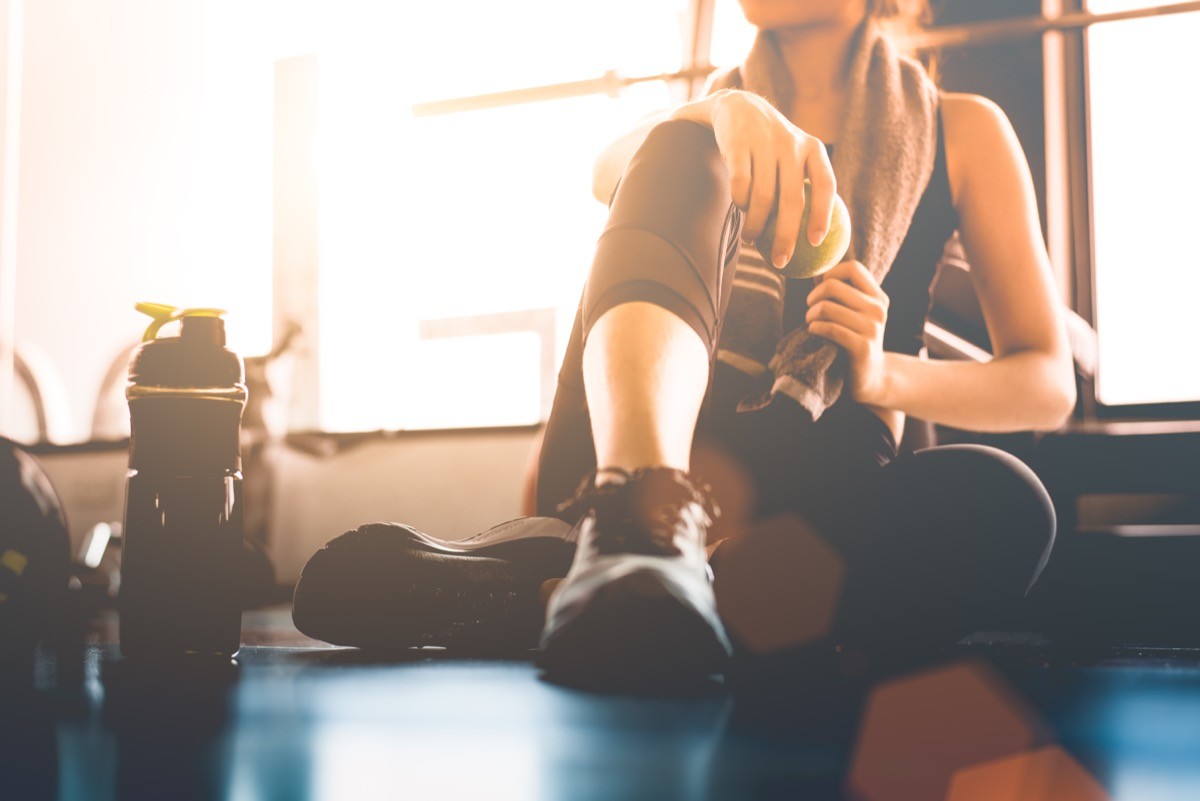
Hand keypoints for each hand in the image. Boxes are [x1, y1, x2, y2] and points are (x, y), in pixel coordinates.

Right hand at [670, 90, 835, 268]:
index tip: (815, 243)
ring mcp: (764, 143)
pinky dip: (740, 203)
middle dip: (786, 237)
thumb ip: (805, 186)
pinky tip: (740, 211)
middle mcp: (792, 144)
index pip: (825, 185)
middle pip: (792, 200)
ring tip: (752, 240)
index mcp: (812, 148)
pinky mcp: (738, 145)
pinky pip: (740, 186)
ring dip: (756, 226)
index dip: (822, 215)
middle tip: (781, 262)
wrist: (738, 107)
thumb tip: (814, 241)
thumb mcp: (795, 155)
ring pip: (762, 198)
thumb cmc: (771, 147)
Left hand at [805, 260, 889, 405]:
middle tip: (810, 310)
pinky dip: (815, 328)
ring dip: (811, 315)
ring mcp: (872, 328)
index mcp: (878, 297)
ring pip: (826, 307)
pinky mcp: (862, 347)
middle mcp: (878, 309)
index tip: (821, 290)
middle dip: (813, 297)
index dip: (830, 274)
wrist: (871, 377)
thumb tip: (816, 272)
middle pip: (833, 286)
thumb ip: (841, 293)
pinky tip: (814, 332)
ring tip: (811, 323)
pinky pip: (829, 328)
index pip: (852, 268)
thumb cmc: (854, 340)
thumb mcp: (854, 313)